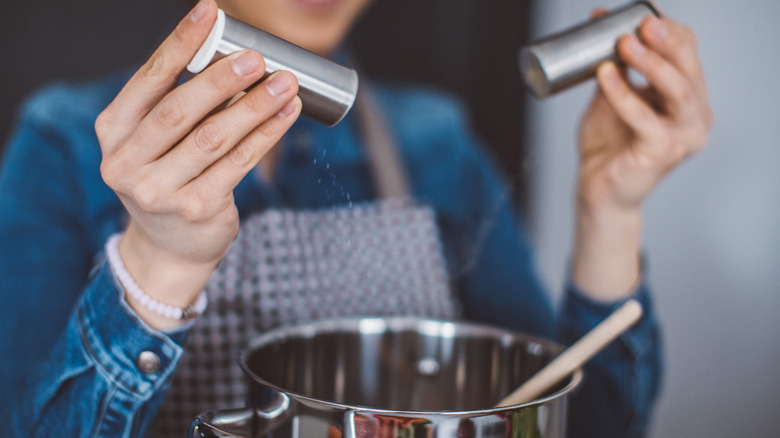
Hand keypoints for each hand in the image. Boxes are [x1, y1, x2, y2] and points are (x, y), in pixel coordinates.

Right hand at [96, 0, 301, 327]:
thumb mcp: (155, 143)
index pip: (148, 79)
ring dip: (255, 107)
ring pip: (215, 138)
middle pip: (180, 111)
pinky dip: (266, 136)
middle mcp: (127, 163)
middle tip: (257, 58)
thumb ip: (179, 105)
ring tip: (285, 84)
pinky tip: (286, 115)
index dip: (181, 43)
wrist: (168, 248)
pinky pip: (239, 164)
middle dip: (222, 80)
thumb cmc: (167, 179)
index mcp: (113, 132)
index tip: (210, 13)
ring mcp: (160, 191)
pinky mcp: (197, 209)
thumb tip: (233, 58)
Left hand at [572, 11, 712, 299]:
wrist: (597, 189)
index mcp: (688, 99)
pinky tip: (605, 75)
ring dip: (651, 62)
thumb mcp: (612, 97)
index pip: (688, 54)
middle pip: (688, 68)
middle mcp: (694, 116)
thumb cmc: (608, 146)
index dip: (665, 30)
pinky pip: (645, 117)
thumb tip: (602, 26)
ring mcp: (684, 136)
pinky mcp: (664, 152)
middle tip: (640, 23)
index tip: (635, 13)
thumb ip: (615, 68)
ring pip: (678, 90)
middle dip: (665, 41)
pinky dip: (624, 94)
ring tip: (624, 43)